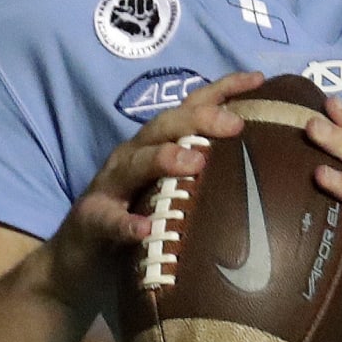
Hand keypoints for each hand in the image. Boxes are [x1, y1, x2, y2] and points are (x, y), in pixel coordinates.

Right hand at [45, 70, 264, 308]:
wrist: (76, 261)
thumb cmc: (137, 220)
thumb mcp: (171, 191)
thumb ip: (206, 175)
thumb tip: (266, 166)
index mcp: (155, 145)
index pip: (190, 108)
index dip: (222, 90)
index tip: (258, 79)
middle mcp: (132, 156)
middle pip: (163, 127)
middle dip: (198, 120)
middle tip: (234, 124)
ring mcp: (108, 187)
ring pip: (134, 163)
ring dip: (164, 159)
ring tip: (194, 162)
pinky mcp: (91, 221)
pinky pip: (108, 220)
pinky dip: (126, 223)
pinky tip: (144, 228)